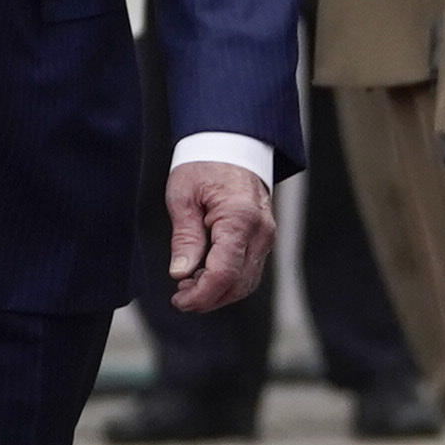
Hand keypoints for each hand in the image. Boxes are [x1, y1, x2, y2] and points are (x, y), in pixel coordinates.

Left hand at [164, 155, 276, 314]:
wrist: (231, 144)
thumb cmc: (205, 166)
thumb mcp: (183, 197)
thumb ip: (185, 237)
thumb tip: (180, 273)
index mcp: (239, 218)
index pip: (224, 273)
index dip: (200, 295)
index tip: (178, 300)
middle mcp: (261, 231)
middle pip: (238, 284)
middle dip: (208, 299)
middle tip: (180, 298)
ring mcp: (266, 236)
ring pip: (246, 283)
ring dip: (218, 293)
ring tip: (188, 287)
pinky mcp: (263, 239)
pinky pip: (249, 271)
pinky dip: (228, 282)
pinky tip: (204, 276)